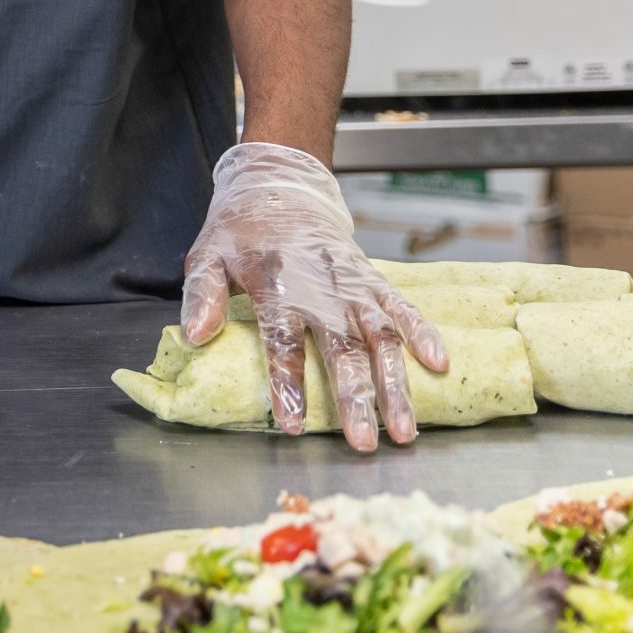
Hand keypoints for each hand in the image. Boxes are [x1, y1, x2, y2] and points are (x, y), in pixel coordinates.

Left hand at [182, 142, 447, 450]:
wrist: (279, 188)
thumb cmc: (240, 232)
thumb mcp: (206, 255)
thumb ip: (200, 295)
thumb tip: (193, 336)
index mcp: (275, 283)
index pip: (283, 338)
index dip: (288, 382)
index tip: (293, 422)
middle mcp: (320, 286)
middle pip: (342, 347)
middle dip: (356, 398)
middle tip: (365, 444)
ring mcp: (352, 283)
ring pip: (381, 335)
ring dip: (396, 383)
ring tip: (404, 430)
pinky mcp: (374, 278)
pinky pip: (404, 307)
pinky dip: (424, 333)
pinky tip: (439, 365)